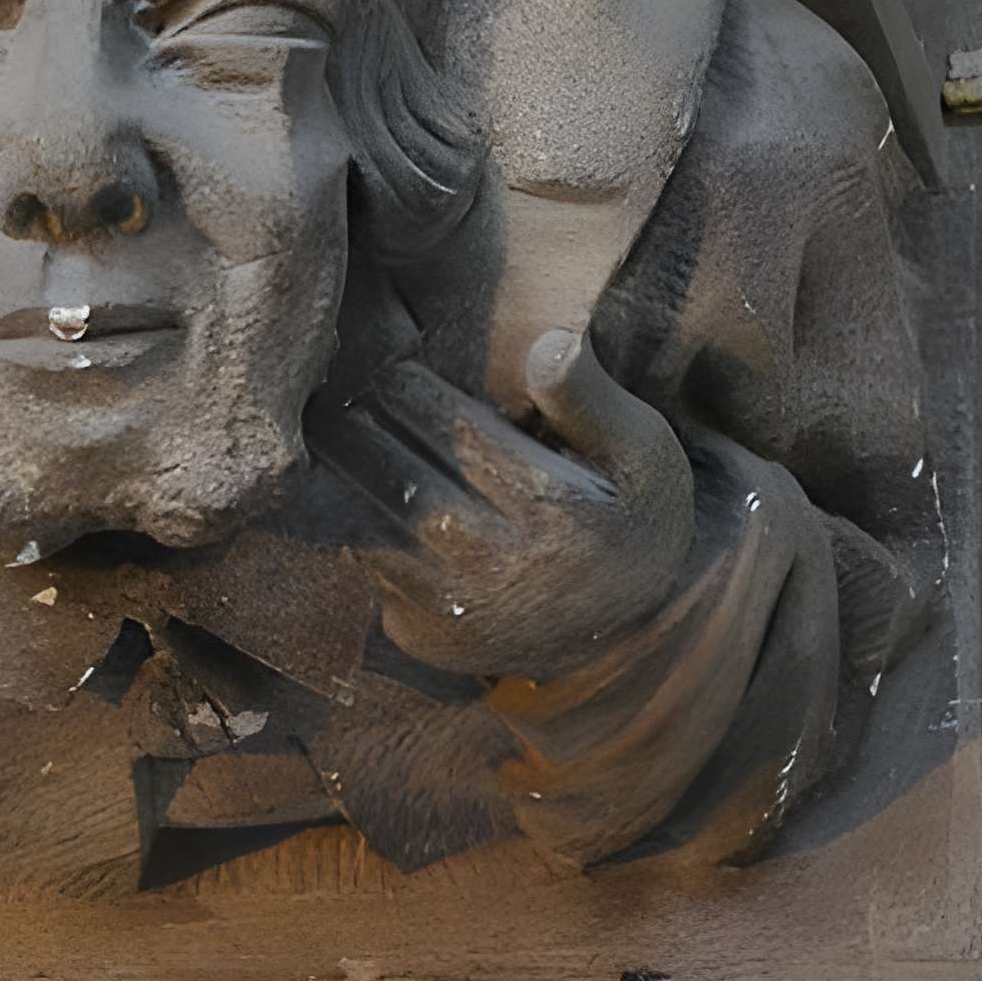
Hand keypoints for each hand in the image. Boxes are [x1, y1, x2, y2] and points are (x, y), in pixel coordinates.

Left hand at [311, 328, 694, 677]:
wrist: (630, 636)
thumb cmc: (630, 518)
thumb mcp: (643, 454)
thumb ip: (590, 397)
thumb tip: (545, 342)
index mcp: (549, 510)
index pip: (449, 431)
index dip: (407, 386)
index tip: (391, 355)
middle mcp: (494, 568)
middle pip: (395, 476)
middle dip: (360, 423)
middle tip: (345, 383)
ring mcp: (453, 613)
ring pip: (366, 524)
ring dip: (346, 473)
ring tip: (338, 426)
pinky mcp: (423, 638)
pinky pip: (366, 568)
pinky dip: (356, 524)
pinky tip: (358, 487)